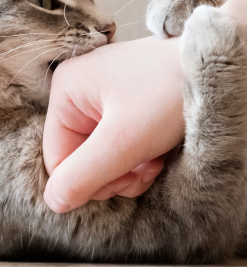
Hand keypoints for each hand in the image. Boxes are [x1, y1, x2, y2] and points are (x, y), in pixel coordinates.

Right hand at [43, 36, 184, 212]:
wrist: (213, 66)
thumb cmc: (170, 90)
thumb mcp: (124, 140)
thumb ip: (83, 174)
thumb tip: (54, 200)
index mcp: (65, 90)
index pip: (57, 158)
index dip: (88, 180)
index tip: (125, 178)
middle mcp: (76, 90)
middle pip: (78, 157)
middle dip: (113, 172)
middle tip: (144, 166)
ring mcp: (97, 95)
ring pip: (97, 154)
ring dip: (127, 167)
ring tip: (154, 156)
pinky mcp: (116, 102)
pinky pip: (113, 142)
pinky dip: (135, 154)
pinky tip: (155, 148)